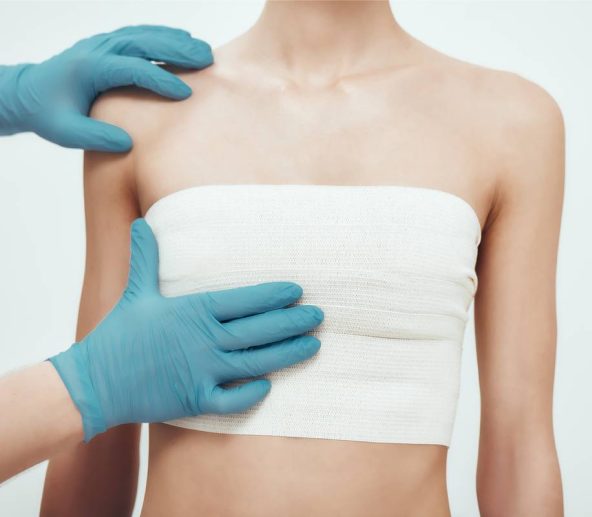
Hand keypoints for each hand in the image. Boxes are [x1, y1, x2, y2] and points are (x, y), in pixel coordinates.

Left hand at [0, 25, 212, 150]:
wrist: (28, 93)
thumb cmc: (48, 114)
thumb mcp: (65, 132)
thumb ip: (96, 137)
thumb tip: (128, 143)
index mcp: (89, 68)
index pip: (132, 69)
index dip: (160, 80)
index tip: (186, 93)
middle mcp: (99, 49)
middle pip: (144, 43)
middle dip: (177, 51)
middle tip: (207, 60)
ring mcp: (104, 43)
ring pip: (145, 35)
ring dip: (175, 41)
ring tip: (204, 51)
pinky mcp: (109, 44)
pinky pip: (140, 34)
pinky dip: (164, 35)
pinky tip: (184, 42)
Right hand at [48, 219, 323, 441]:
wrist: (94, 381)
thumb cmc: (118, 335)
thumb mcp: (136, 292)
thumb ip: (147, 259)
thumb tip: (141, 224)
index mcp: (192, 311)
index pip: (243, 300)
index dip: (273, 295)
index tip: (297, 290)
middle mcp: (202, 340)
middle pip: (257, 330)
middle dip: (292, 322)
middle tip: (318, 316)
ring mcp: (200, 372)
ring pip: (254, 363)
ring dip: (286, 354)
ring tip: (312, 346)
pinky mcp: (193, 400)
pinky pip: (231, 400)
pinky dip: (252, 394)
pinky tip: (270, 385)